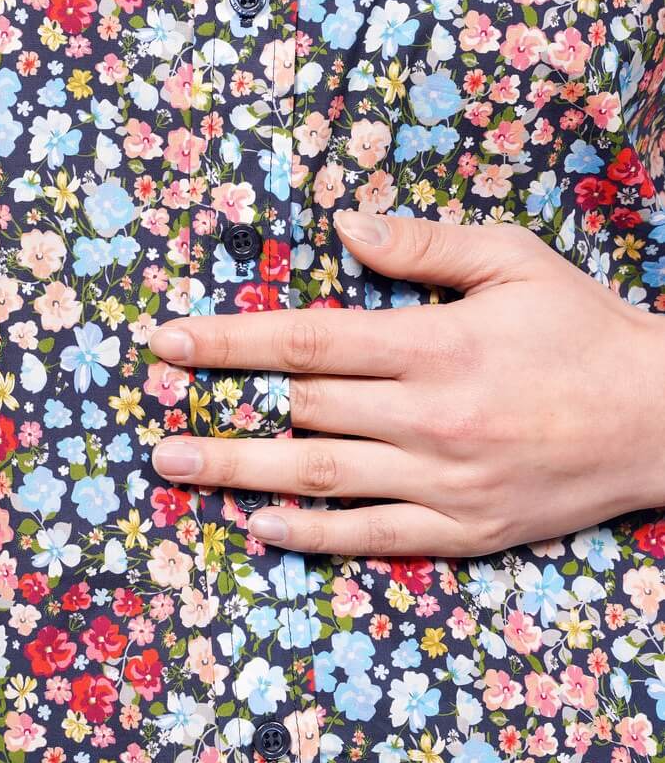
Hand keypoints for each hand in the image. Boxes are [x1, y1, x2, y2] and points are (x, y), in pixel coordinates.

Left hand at [148, 212, 664, 557]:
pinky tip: (258, 525)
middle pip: (303, 411)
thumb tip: (343, 227)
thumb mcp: (514, 260)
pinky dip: (312, 535)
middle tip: (150, 407)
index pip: (308, 342)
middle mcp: (432, 416)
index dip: (230, 342)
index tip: (168, 343)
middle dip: (219, 407)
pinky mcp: (466, 528)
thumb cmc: (582, 329)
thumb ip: (424, 245)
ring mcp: (447, 480)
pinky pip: (374, 536)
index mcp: (437, 344)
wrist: (663, 418)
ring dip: (238, 471)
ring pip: (322, 477)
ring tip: (172, 466)